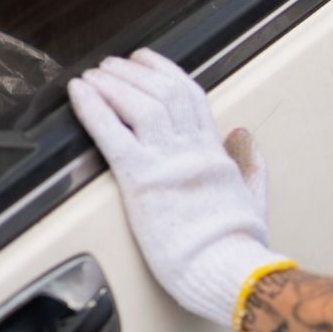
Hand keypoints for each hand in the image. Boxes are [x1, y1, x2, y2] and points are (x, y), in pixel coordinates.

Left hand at [67, 49, 293, 327]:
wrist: (231, 270)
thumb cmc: (239, 245)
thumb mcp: (253, 196)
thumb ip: (249, 163)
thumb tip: (242, 135)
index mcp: (214, 153)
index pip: (190, 96)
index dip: (165, 72)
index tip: (146, 61)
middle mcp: (191, 150)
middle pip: (162, 91)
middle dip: (133, 71)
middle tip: (111, 64)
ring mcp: (167, 162)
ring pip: (140, 102)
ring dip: (113, 83)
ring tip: (94, 74)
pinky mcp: (142, 181)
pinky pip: (113, 133)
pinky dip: (93, 108)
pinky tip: (79, 92)